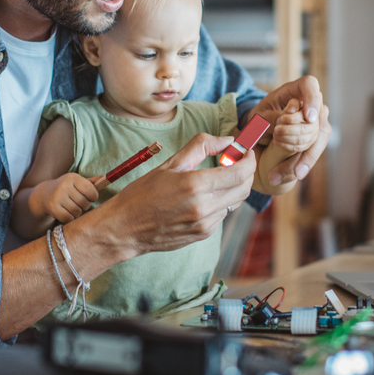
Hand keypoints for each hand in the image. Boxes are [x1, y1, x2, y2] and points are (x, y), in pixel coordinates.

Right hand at [30, 172, 99, 223]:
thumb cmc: (67, 188)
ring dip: (77, 212)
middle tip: (80, 203)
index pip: (91, 190)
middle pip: (84, 203)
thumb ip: (91, 182)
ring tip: (72, 207)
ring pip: (77, 211)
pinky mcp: (52, 207)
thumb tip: (104, 177)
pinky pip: (69, 218)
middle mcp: (64, 186)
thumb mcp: (77, 182)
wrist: (46, 194)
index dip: (93, 196)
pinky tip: (66, 212)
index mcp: (72, 177)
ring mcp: (57, 197)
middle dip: (85, 205)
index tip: (90, 197)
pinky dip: (70, 218)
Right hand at [95, 133, 256, 258]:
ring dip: (233, 187)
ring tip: (218, 177)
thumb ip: (201, 146)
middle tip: (236, 161)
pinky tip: (205, 196)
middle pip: (243, 188)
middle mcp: (203, 207)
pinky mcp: (203, 234)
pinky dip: (221, 201)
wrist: (125, 229)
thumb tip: (227, 139)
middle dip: (246, 173)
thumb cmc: (142, 193)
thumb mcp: (169, 163)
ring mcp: (205, 224)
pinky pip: (222, 215)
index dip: (248, 160)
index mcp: (195, 185)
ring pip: (234, 202)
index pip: (240, 173)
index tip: (246, 151)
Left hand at [246, 75, 331, 186]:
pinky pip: (314, 150)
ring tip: (292, 173)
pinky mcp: (317, 137)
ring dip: (304, 156)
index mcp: (296, 90)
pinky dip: (303, 163)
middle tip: (281, 144)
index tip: (309, 118)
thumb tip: (282, 121)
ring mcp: (317, 121)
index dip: (312, 100)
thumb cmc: (260, 117)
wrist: (262, 129)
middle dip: (303, 139)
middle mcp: (312, 103)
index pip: (310, 86)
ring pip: (319, 139)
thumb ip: (270, 117)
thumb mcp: (259, 115)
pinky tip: (294, 175)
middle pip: (318, 119)